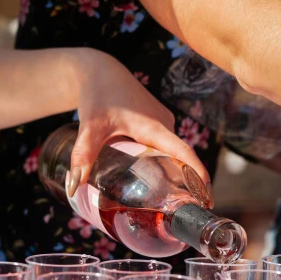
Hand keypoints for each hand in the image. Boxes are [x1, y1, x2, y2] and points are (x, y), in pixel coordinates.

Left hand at [67, 51, 210, 201]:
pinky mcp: (157, 120)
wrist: (100, 69)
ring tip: (169, 199)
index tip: (206, 197)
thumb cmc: (98, 93)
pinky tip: (154, 175)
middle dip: (187, 183)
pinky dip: (164, 160)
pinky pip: (165, 144)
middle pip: (181, 158)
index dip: (198, 176)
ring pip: (172, 151)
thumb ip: (83, 156)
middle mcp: (164, 125)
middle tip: (182, 210)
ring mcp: (162, 121)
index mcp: (155, 127)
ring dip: (174, 172)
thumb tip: (74, 187)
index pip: (185, 154)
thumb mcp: (91, 126)